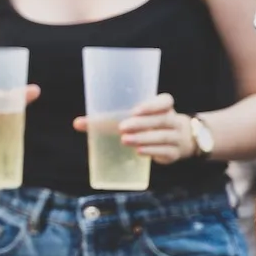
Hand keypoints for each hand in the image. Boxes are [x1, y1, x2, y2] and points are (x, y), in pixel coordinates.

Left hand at [75, 94, 194, 163]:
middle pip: (160, 120)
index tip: (134, 110)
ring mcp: (176, 137)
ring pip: (162, 136)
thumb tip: (77, 123)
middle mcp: (173, 120)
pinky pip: (165, 151)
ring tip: (125, 140)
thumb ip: (106, 119)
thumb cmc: (146, 125)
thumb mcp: (132, 118)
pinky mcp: (174, 153)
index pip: (165, 101)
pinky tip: (139, 152)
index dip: (152, 105)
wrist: (178, 140)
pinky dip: (152, 151)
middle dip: (141, 124)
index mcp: (165, 106)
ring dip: (144, 138)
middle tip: (121, 127)